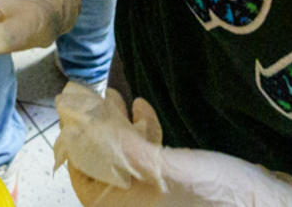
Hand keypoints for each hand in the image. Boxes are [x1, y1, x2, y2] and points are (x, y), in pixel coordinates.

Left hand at [55, 84, 291, 206]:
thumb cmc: (216, 195)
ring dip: (120, 130)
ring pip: (122, 162)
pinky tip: (148, 114)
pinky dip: (142, 140)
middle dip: (100, 127)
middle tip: (104, 95)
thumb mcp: (162, 167)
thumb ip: (117, 148)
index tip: (77, 101)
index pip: (79, 172)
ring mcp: (153, 203)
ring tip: (125, 100)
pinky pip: (145, 166)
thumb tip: (75, 122)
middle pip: (100, 166)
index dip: (76, 134)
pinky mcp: (174, 195)